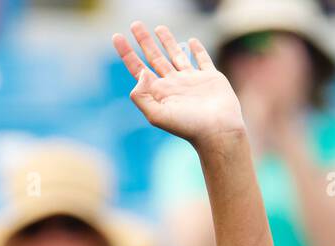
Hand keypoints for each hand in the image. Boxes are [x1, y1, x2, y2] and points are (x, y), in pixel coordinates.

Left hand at [112, 23, 244, 150]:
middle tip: (135, 24)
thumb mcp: (157, 115)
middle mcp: (173, 85)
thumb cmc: (188, 127)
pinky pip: (202, 59)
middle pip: (154, 57)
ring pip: (176, 55)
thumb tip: (141, 73)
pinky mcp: (210, 77)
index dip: (126, 53)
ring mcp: (191, 80)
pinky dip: (197, 49)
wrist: (217, 131)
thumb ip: (142, 96)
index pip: (138, 68)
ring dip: (167, 41)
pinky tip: (190, 41)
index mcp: (159, 92)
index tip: (117, 37)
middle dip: (144, 41)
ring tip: (159, 28)